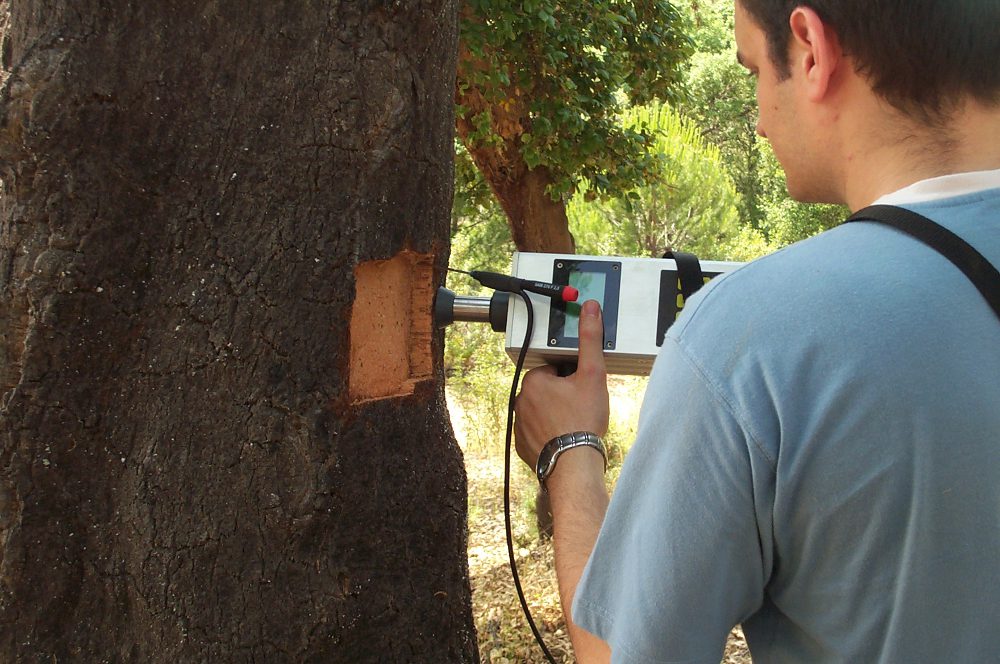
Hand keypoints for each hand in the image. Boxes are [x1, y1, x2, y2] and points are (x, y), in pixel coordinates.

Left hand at [514, 300, 609, 469]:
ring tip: (573, 424)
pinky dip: (548, 433)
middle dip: (563, 395)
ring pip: (541, 410)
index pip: (555, 369)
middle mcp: (521, 400)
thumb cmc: (583, 420)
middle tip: (581, 408)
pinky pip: (535, 431)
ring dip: (555, 413)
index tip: (582, 390)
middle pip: (547, 389)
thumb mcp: (592, 374)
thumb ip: (590, 339)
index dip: (572, 378)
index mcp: (534, 380)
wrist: (574, 464)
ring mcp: (519, 424)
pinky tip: (563, 438)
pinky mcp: (522, 444)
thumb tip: (590, 309)